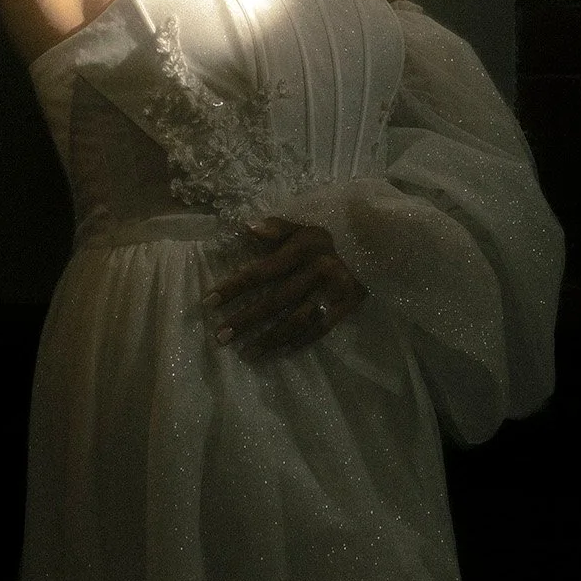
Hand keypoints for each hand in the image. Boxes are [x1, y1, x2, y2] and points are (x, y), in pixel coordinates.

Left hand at [202, 214, 365, 358]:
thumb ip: (276, 228)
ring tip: (245, 352)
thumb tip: (247, 228)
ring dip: (268, 339)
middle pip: (276, 301)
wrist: (371, 249)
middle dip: (246, 320)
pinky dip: (296, 342)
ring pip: (295, 321)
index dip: (235, 287)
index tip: (209, 302)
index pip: (262, 271)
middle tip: (220, 337)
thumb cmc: (325, 241)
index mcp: (304, 247)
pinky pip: (317, 330)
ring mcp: (333, 291)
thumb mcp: (303, 227)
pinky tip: (277, 351)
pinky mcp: (346, 307)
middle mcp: (318, 270)